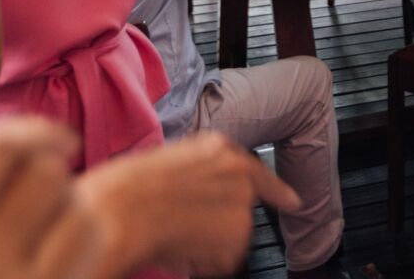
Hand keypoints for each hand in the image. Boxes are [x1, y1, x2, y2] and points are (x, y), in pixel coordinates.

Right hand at [77, 132, 301, 275]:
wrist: (120, 213)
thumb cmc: (127, 189)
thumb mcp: (168, 163)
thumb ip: (200, 174)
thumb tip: (206, 196)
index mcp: (220, 150)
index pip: (258, 173)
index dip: (277, 190)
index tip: (293, 202)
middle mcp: (239, 176)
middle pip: (241, 210)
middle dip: (216, 223)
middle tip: (180, 224)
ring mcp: (242, 207)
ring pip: (232, 238)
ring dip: (209, 244)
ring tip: (175, 234)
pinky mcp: (236, 238)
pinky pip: (224, 260)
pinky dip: (206, 263)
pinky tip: (180, 248)